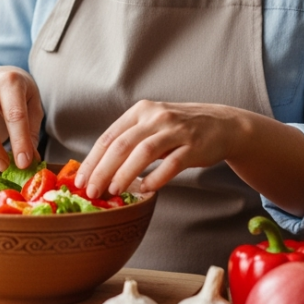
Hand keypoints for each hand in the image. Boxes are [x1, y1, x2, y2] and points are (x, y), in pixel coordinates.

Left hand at [75, 100, 250, 199]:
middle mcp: (156, 117)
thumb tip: (99, 168)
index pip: (109, 137)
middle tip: (91, 191)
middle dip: (102, 170)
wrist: (222, 125)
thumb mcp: (152, 125)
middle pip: (121, 145)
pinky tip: (145, 189)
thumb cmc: (180, 130)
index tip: (81, 180)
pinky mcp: (194, 145)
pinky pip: (172, 163)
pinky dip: (156, 177)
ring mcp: (176, 130)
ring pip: (143, 152)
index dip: (92, 160)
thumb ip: (129, 141)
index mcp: (140, 112)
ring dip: (125, 173)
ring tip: (113, 190)